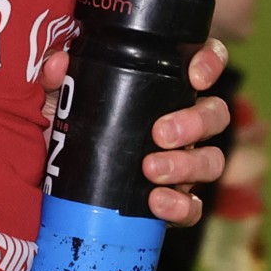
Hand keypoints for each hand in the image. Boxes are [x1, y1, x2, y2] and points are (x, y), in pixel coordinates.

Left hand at [35, 40, 230, 226]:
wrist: (55, 181)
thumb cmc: (70, 128)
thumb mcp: (58, 99)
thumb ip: (55, 77)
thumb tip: (59, 64)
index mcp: (162, 92)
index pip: (202, 67)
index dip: (212, 63)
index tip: (196, 76)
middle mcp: (181, 125)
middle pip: (216, 115)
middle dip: (196, 122)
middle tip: (160, 133)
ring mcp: (182, 163)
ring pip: (212, 160)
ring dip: (187, 164)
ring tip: (150, 170)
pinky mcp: (172, 201)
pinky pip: (192, 207)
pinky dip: (181, 206)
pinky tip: (157, 202)